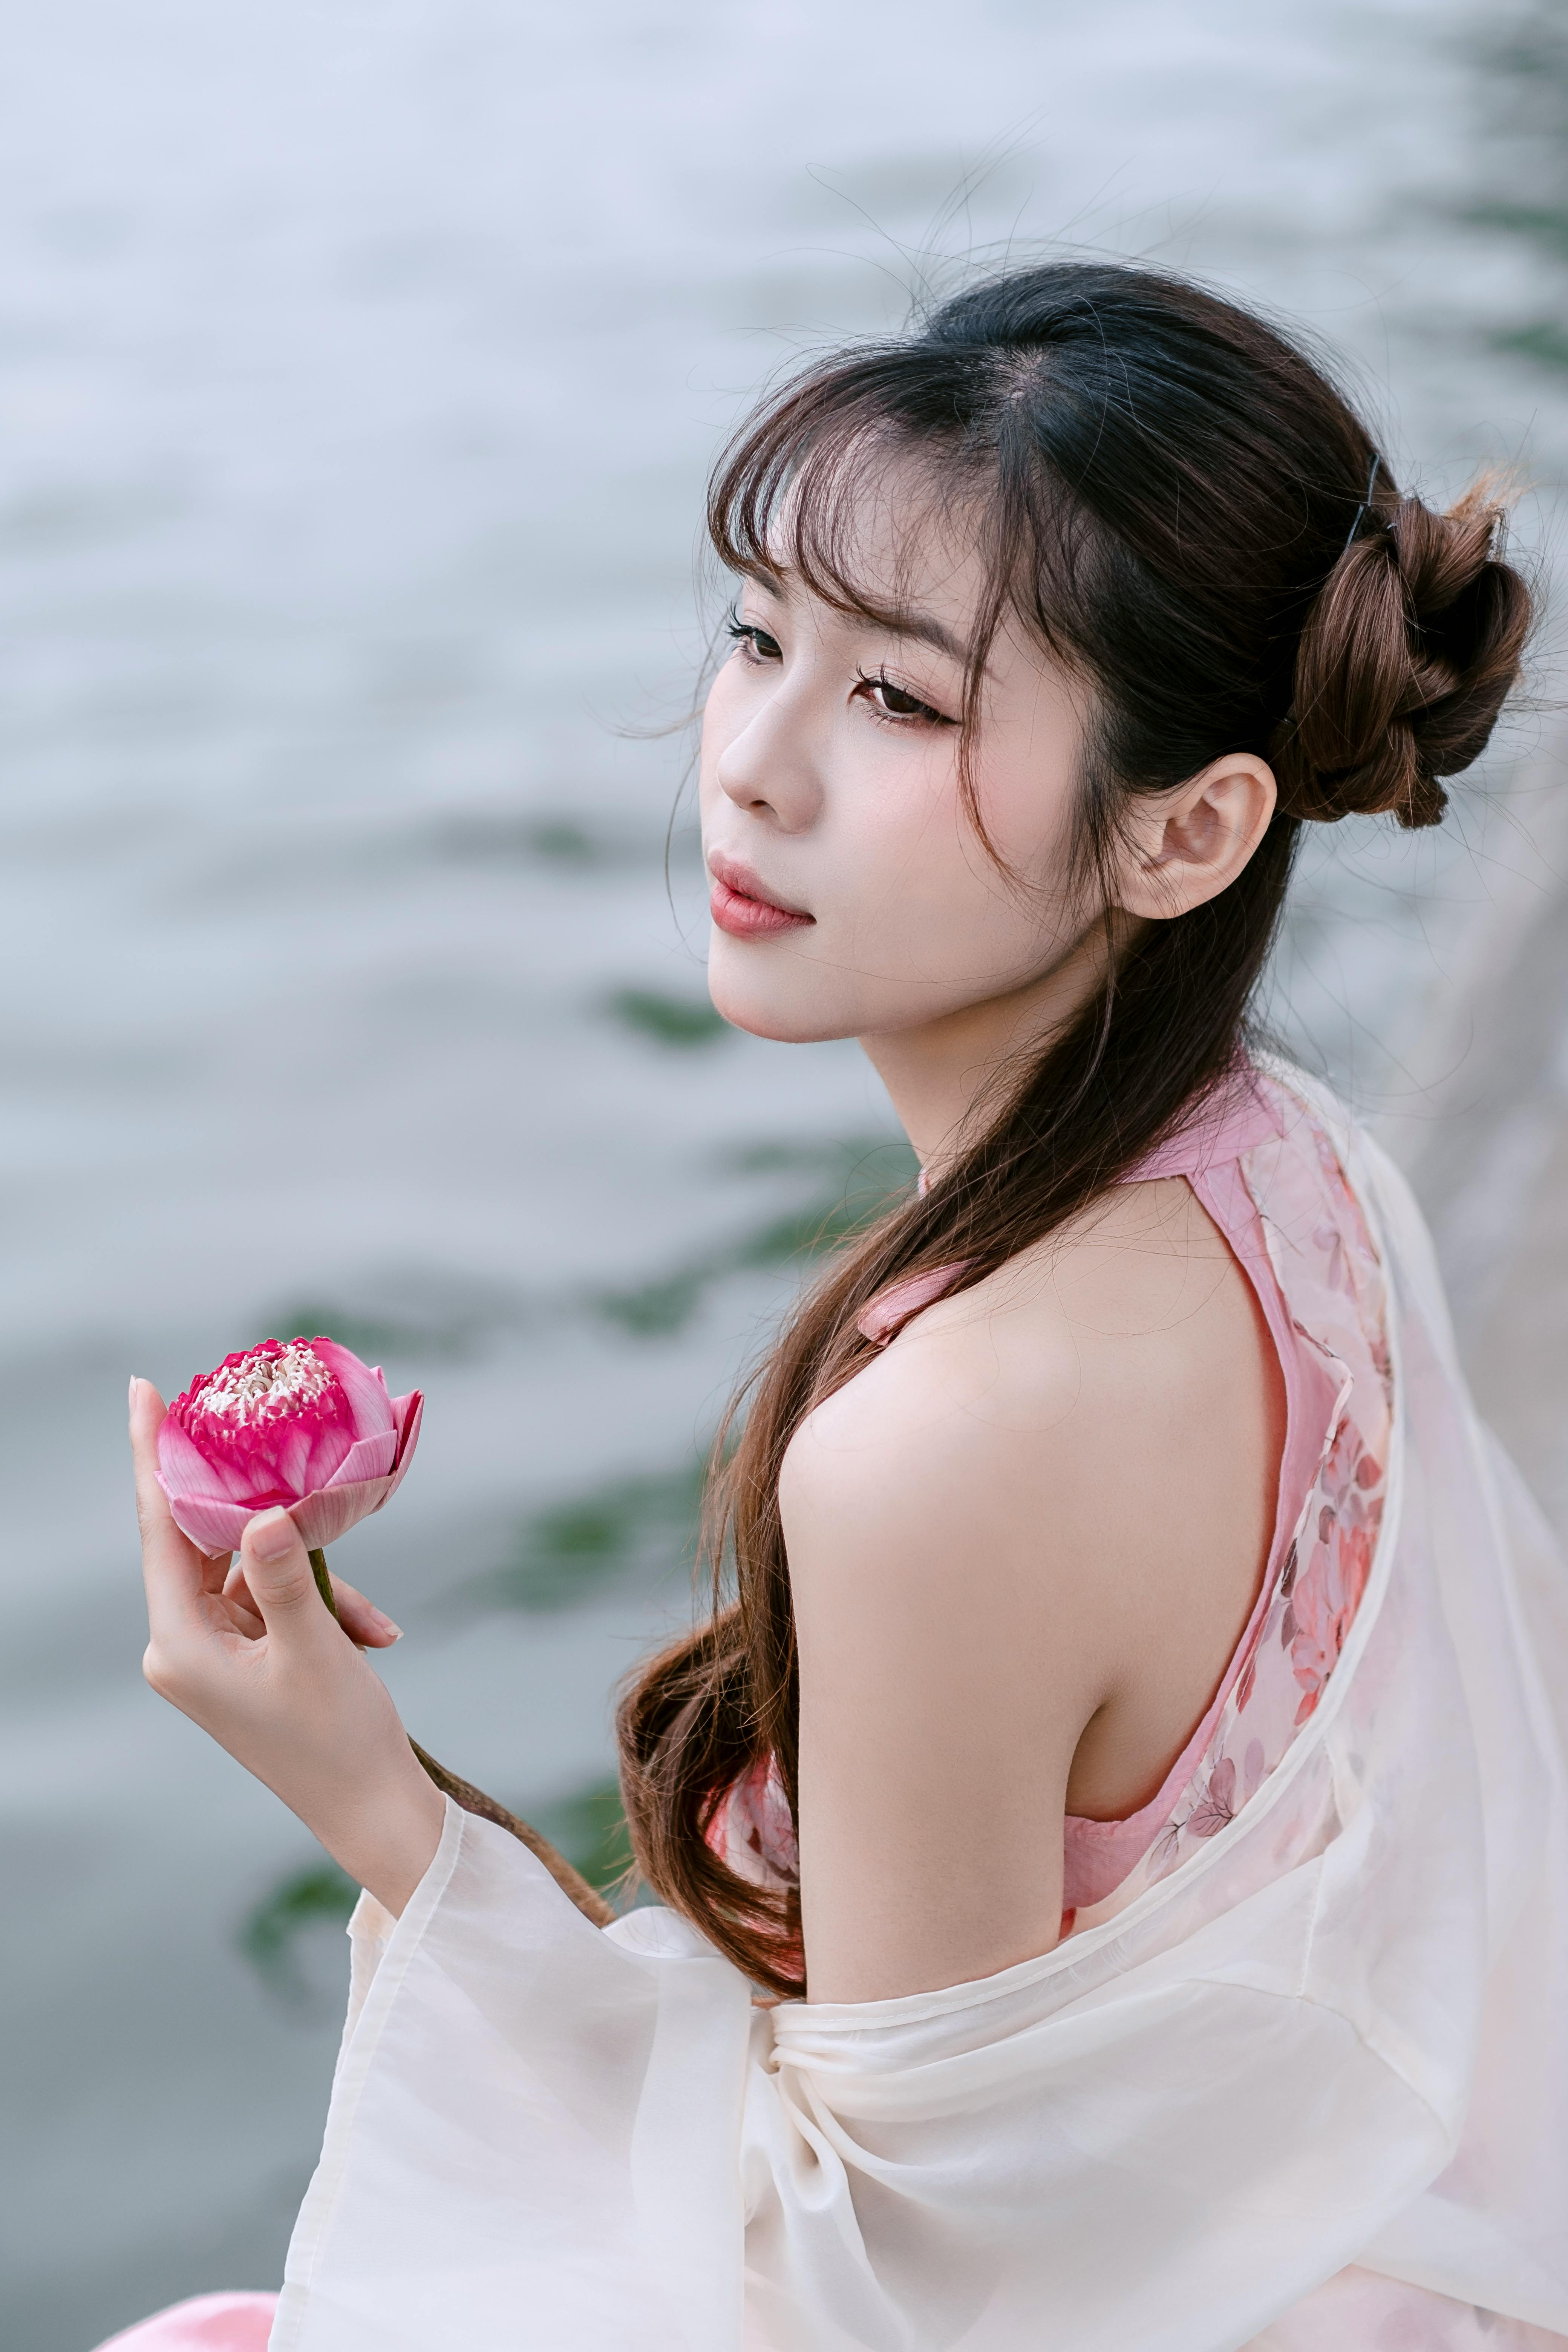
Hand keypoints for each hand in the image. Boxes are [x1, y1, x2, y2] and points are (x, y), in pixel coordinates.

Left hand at [131, 1376, 446, 1913]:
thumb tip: (265, 1512)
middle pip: (209, 1541)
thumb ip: (286, 1575)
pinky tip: (372, 1634)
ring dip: (317, 1579)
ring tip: (366, 1623)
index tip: (144, 1391)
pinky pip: (279, 1598)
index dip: (153, 1455)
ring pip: (258, 1568)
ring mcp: (216, 1653)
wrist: (371, 1809)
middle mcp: (185, 1645)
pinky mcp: (249, 1657)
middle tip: (269, 1434)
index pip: (159, 1528)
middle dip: (256, 1505)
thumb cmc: (340, 1740)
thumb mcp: (315, 1649)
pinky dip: (325, 1604)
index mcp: (181, 1645)